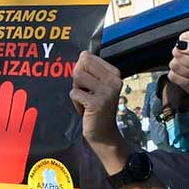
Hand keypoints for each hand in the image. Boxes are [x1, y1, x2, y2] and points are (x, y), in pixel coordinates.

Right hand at [0, 81, 37, 183]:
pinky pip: (26, 130)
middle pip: (2, 113)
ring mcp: (11, 140)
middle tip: (8, 86)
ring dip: (17, 105)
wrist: (0, 185)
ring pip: (14, 119)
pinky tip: (31, 110)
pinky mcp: (22, 145)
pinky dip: (28, 120)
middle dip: (5, 99)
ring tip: (19, 93)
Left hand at [70, 52, 130, 167]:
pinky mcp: (97, 103)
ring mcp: (107, 92)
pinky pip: (74, 93)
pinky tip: (86, 110)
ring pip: (77, 78)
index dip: (83, 71)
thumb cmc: (96, 107)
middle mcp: (114, 80)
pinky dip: (76, 103)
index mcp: (114, 73)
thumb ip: (88, 69)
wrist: (104, 133)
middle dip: (78, 80)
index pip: (88, 57)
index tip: (91, 86)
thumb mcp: (96, 85)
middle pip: (81, 65)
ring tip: (86, 101)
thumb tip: (82, 55)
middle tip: (87, 94)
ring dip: (76, 91)